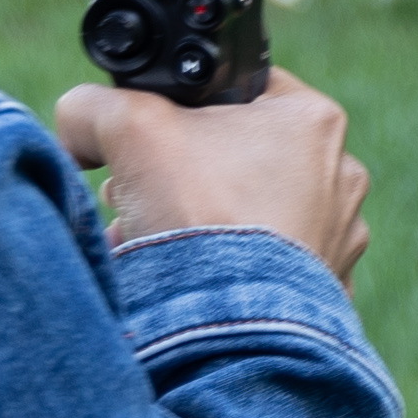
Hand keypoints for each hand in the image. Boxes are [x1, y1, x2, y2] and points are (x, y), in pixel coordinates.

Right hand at [55, 69, 369, 283]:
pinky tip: (191, 286)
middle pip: (239, 159)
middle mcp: (339, 175)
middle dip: (182, 178)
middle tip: (141, 199)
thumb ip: (97, 106)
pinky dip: (230, 275)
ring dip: (200, 228)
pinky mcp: (328, 292)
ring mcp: (338, 237)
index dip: (182, 113)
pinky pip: (268, 272)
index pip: (238, 91)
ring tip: (155, 249)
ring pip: (252, 217)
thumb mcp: (128, 129)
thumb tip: (79, 115)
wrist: (228, 326)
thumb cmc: (199, 214)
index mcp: (311, 120)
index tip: (150, 139)